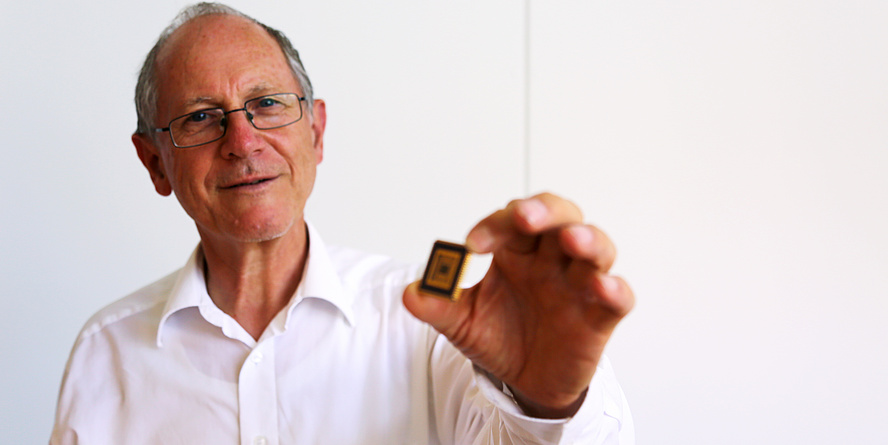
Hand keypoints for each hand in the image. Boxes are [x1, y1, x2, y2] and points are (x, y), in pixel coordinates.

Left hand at [403, 193, 633, 417]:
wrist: (524, 382)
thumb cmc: (499, 337)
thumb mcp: (460, 322)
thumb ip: (437, 305)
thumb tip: (411, 293)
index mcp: (518, 251)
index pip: (512, 220)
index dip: (495, 225)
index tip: (470, 245)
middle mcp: (552, 259)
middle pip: (561, 216)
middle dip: (544, 211)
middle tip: (524, 217)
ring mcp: (580, 284)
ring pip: (596, 247)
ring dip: (586, 239)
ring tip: (571, 239)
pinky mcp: (600, 315)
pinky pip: (619, 296)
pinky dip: (614, 289)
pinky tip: (602, 287)